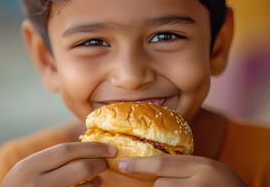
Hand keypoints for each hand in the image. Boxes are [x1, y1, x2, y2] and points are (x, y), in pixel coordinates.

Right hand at [1, 142, 116, 186]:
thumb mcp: (26, 170)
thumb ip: (49, 160)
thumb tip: (86, 149)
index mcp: (29, 167)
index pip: (65, 151)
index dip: (91, 147)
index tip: (108, 148)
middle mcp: (37, 183)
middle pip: (79, 168)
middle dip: (98, 163)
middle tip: (107, 161)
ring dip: (96, 182)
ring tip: (98, 179)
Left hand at [118, 155, 247, 186]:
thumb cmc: (223, 183)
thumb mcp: (207, 166)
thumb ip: (183, 165)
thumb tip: (148, 162)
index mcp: (202, 166)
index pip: (162, 164)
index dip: (139, 165)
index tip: (122, 165)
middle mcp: (199, 184)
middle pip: (160, 185)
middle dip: (156, 185)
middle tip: (164, 183)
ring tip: (178, 186)